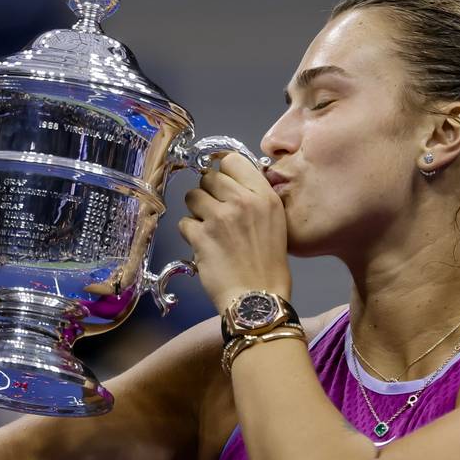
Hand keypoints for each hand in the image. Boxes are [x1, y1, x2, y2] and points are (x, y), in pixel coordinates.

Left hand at [177, 153, 291, 313]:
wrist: (258, 298)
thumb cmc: (269, 266)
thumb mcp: (276, 223)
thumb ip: (257, 199)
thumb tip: (232, 184)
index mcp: (265, 196)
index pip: (233, 160)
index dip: (223, 172)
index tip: (222, 185)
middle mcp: (242, 202)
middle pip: (209, 177)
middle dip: (208, 194)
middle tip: (216, 213)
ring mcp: (220, 218)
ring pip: (192, 196)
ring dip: (197, 212)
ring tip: (209, 230)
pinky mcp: (201, 236)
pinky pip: (184, 222)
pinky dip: (190, 234)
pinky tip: (204, 247)